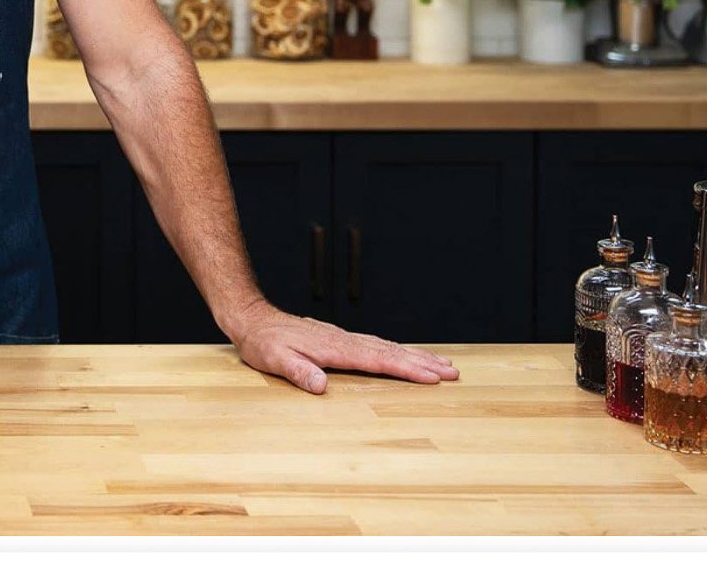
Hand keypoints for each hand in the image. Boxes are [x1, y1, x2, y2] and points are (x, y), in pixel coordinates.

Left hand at [224, 300, 459, 393]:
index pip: (377, 361)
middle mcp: (344, 341)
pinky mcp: (340, 340)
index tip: (432, 377)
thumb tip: (320, 386)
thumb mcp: (274, 360)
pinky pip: (376, 346)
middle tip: (453, 372)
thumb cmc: (263, 343)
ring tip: (442, 364)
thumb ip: (297, 371)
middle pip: (391, 352)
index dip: (406, 369)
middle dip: (422, 362)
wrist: (253, 318)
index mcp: (334, 349)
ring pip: (387, 347)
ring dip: (415, 355)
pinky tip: (406, 355)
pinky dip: (397, 351)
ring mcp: (344, 339)